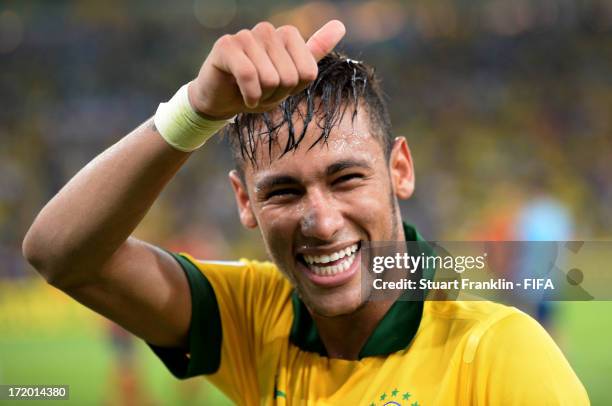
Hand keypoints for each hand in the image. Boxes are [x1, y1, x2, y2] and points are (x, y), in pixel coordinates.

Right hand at [188, 20, 345, 119]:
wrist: (222, 101)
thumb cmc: (259, 89)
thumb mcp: (292, 76)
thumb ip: (315, 52)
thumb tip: (340, 25)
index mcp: (287, 35)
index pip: (308, 73)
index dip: (293, 90)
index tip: (278, 87)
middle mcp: (267, 30)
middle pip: (290, 77)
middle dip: (276, 94)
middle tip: (261, 90)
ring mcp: (246, 35)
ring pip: (270, 78)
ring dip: (261, 96)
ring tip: (250, 90)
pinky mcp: (226, 46)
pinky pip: (250, 76)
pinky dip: (249, 95)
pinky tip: (243, 95)